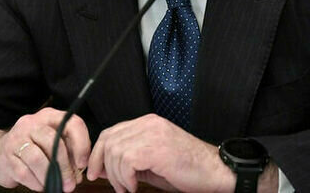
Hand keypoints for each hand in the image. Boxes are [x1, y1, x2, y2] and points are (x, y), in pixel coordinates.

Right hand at [0, 107, 89, 191]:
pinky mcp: (6, 157)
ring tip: (58, 187)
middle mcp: (31, 123)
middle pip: (52, 141)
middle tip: (71, 183)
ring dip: (50, 177)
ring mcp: (16, 139)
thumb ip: (68, 151)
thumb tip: (79, 170)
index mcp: (48, 116)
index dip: (81, 145)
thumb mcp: (52, 142)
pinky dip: (36, 183)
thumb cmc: (32, 148)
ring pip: (37, 158)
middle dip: (65, 166)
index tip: (82, 163)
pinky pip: (24, 172)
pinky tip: (42, 186)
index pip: (71, 123)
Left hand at [86, 114, 235, 192]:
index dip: (98, 152)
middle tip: (108, 182)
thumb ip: (130, 160)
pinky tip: (134, 186)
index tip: (95, 170)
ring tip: (127, 188)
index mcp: (148, 123)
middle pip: (109, 139)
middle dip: (101, 164)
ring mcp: (154, 133)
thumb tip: (104, 167)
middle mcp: (149, 123)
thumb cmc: (188, 169)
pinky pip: (126, 160)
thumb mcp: (153, 162)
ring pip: (115, 151)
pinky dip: (125, 177)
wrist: (215, 171)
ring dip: (116, 175)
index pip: (112, 132)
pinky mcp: (157, 148)